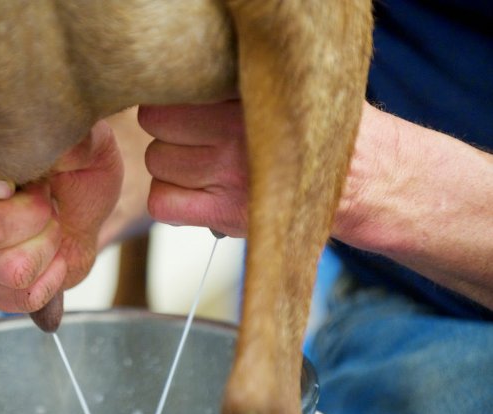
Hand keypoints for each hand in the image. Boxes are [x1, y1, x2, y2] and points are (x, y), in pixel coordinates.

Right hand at [0, 121, 122, 313]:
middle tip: (48, 202)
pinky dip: (49, 281)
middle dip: (36, 219)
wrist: (84, 210)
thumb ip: (76, 139)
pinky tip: (51, 259)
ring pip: (7, 269)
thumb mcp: (88, 142)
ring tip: (50, 228)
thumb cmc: (78, 167)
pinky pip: (17, 297)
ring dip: (46, 249)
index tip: (9, 184)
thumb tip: (62, 150)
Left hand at [140, 99, 492, 308]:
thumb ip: (236, 88)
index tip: (184, 112)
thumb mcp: (287, 91)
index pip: (168, 96)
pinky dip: (170, 201)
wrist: (369, 181)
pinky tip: (193, 196)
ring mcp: (226, 174)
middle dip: (169, 132)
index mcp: (244, 97)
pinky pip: (163, 204)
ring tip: (200, 168)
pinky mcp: (225, 213)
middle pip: (156, 125)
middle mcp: (232, 133)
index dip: (170, 105)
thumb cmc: (321, 134)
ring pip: (158, 163)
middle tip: (192, 139)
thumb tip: (183, 88)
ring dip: (171, 168)